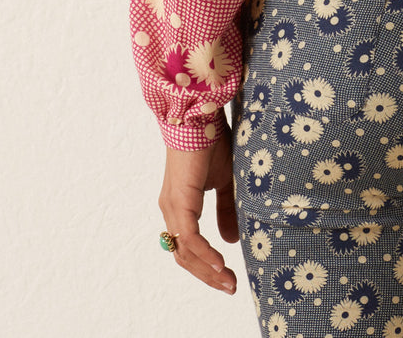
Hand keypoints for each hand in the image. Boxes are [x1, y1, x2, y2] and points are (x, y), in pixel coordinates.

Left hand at [158, 124, 240, 293]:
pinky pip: (190, 236)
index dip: (207, 265)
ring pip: (185, 251)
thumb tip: (230, 241)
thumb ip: (226, 210)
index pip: (189, 247)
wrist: (201, 114)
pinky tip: (220, 262)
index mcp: (180, 205)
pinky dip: (204, 253)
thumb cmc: (212, 142)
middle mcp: (171, 209)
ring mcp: (172, 206)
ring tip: (228, 281)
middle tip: (230, 287)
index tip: (228, 278)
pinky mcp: (179, 200)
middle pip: (185, 256)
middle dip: (208, 275)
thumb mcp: (225, 181)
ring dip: (207, 269)